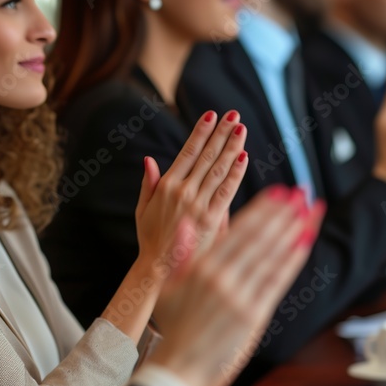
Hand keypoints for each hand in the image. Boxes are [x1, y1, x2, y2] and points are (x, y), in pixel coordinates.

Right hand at [134, 110, 247, 278]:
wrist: (158, 271)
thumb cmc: (150, 241)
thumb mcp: (142, 210)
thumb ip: (148, 184)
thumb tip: (149, 159)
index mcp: (165, 186)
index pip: (187, 152)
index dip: (200, 132)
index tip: (211, 115)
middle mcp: (182, 192)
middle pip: (206, 156)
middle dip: (221, 133)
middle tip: (234, 114)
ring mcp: (197, 205)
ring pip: (218, 170)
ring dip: (231, 147)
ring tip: (241, 129)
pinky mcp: (211, 220)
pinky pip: (226, 192)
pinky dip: (235, 174)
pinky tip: (244, 157)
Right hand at [147, 186, 324, 385]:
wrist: (178, 372)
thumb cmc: (173, 330)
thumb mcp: (168, 289)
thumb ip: (180, 255)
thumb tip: (184, 223)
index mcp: (201, 268)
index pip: (239, 230)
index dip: (262, 209)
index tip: (279, 192)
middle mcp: (222, 278)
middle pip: (260, 238)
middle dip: (284, 213)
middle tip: (303, 193)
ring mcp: (239, 297)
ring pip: (272, 255)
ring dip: (294, 230)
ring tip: (311, 211)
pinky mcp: (252, 317)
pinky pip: (276, 282)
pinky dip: (292, 260)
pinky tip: (304, 242)